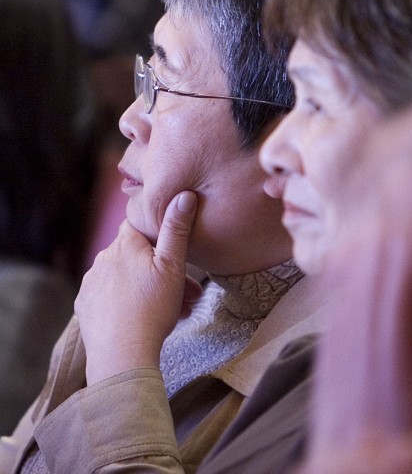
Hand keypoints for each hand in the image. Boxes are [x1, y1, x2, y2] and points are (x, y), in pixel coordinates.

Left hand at [75, 191, 201, 384]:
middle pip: (134, 255)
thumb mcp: (173, 267)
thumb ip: (177, 229)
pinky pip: (108, 295)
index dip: (155, 234)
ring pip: (123, 277)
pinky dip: (125, 302)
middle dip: (158, 269)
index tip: (170, 251)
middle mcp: (103, 258)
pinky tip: (142, 317)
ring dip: (145, 287)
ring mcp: (91, 283)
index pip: (137, 224)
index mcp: (124, 244)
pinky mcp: (85, 305)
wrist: (123, 355)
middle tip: (187, 293)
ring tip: (172, 311)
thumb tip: (184, 194)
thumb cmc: (152, 308)